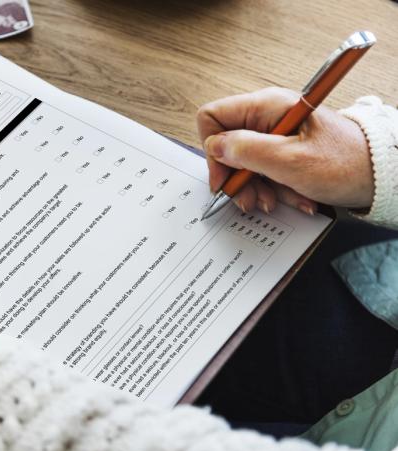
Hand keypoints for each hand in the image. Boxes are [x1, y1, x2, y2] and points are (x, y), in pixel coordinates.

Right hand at [197, 87, 373, 213]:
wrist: (381, 175)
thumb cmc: (345, 163)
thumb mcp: (290, 160)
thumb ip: (247, 151)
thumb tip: (215, 147)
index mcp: (266, 107)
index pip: (212, 117)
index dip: (213, 150)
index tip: (225, 178)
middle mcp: (267, 116)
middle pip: (227, 146)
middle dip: (238, 178)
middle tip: (251, 199)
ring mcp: (275, 134)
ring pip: (244, 163)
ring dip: (257, 188)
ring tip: (277, 201)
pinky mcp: (284, 150)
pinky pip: (264, 171)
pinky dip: (274, 188)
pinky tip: (293, 198)